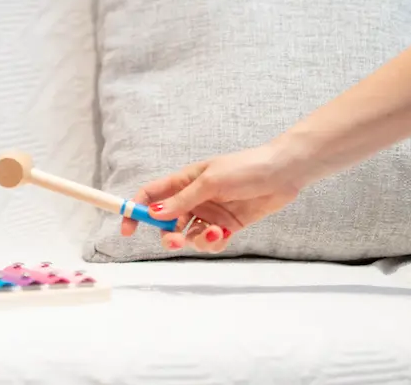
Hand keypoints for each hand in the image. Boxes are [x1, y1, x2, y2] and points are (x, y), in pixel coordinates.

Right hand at [121, 143, 302, 252]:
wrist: (282, 174)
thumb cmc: (245, 168)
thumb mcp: (210, 182)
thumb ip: (182, 201)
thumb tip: (153, 215)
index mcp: (183, 182)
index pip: (151, 196)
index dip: (135, 210)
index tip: (127, 229)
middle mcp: (193, 199)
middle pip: (167, 223)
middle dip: (168, 235)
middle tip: (175, 242)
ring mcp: (209, 213)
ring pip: (188, 236)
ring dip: (196, 240)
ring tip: (213, 233)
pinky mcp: (226, 225)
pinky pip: (209, 241)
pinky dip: (213, 242)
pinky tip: (222, 234)